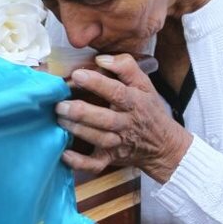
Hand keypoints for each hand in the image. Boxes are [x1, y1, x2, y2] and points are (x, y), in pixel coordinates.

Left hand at [55, 53, 191, 180]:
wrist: (163, 145)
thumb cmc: (148, 109)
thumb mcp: (144, 84)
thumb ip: (126, 66)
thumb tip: (101, 59)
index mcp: (135, 102)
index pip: (117, 92)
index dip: (97, 83)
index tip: (77, 74)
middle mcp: (126, 123)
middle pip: (105, 119)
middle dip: (81, 112)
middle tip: (61, 105)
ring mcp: (118, 143)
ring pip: (98, 139)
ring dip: (78, 130)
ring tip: (59, 120)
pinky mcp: (111, 158)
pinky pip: (95, 164)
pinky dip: (79, 162)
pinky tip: (63, 154)